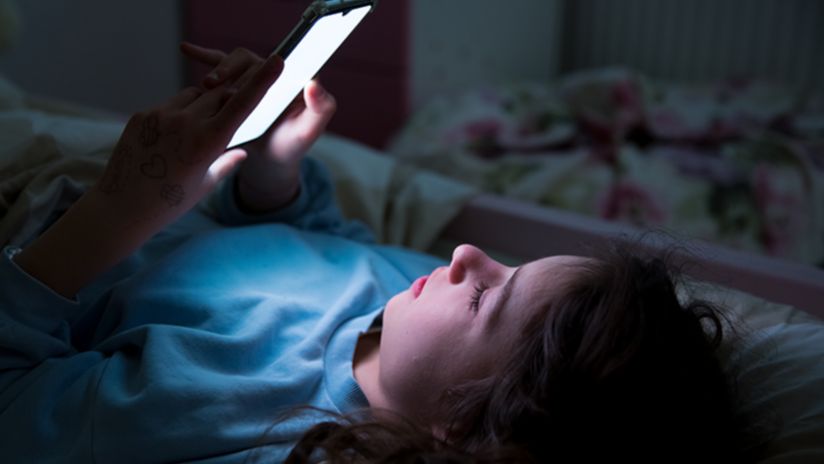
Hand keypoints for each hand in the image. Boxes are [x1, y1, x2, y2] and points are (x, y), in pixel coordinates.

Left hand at [95, 52, 284, 229]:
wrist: (121, 208)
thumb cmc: (170, 203)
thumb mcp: (205, 184)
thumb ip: (227, 163)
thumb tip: (243, 152)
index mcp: (208, 142)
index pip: (242, 103)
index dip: (262, 81)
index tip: (276, 60)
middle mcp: (185, 123)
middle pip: (219, 95)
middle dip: (229, 100)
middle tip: (230, 115)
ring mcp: (161, 116)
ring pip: (194, 95)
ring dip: (203, 104)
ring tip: (193, 134)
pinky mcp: (142, 115)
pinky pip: (170, 105)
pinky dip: (178, 114)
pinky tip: (169, 140)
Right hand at [180, 42, 336, 211]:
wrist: (269, 158)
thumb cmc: (291, 145)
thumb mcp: (308, 132)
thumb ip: (321, 109)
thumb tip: (314, 83)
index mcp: (293, 79)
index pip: (281, 64)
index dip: (266, 67)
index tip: (254, 74)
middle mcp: (272, 72)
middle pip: (251, 61)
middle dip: (233, 71)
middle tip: (217, 84)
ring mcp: (252, 76)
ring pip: (232, 62)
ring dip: (219, 70)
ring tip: (207, 84)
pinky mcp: (234, 81)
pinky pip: (218, 64)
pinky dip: (203, 55)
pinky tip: (186, 49)